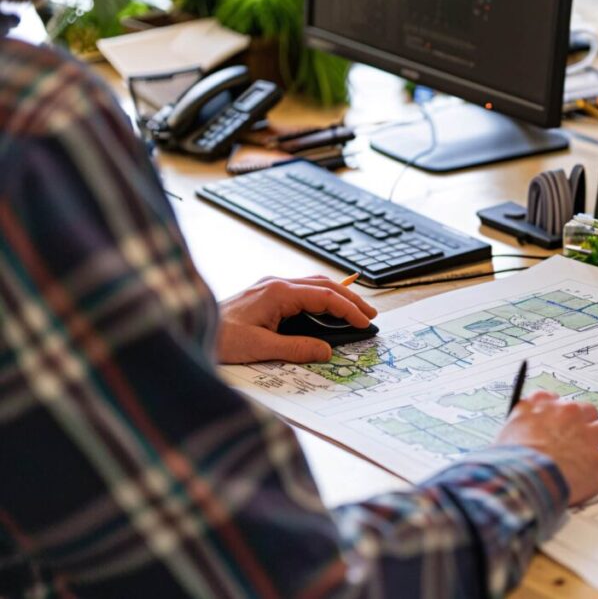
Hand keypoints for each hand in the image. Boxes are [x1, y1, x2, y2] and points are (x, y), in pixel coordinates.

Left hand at [217, 276, 376, 363]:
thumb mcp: (260, 348)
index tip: (366, 322)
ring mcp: (268, 286)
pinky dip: (320, 297)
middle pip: (323, 285)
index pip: (324, 296)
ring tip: (354, 309)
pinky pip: (300, 290)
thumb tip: (325, 351)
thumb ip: (296, 348)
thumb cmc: (218, 338)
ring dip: (336, 296)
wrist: (188, 326)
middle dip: (349, 298)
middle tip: (371, 313)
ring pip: (312, 284)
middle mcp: (275, 284)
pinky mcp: (263, 294)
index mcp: (277, 293)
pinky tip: (325, 308)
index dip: (348, 309)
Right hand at [495, 391, 597, 504]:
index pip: (552, 399)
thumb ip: (517, 428)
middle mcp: (566, 416)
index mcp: (540, 407)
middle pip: (586, 410)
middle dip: (585, 423)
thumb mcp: (503, 435)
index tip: (555, 419)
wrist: (522, 478)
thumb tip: (517, 436)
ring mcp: (587, 437)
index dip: (555, 411)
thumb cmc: (508, 461)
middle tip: (579, 438)